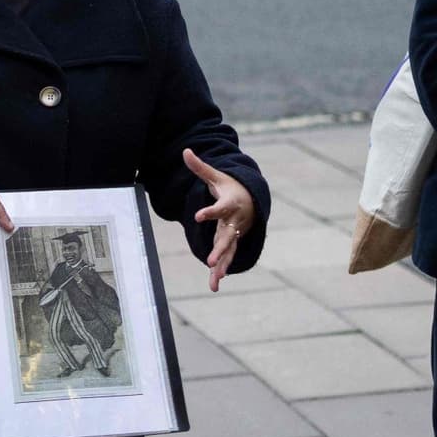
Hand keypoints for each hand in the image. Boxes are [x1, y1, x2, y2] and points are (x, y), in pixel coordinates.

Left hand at [184, 148, 256, 292]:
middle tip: (210, 261)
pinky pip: (227, 258)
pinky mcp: (232, 243)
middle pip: (226, 237)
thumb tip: (185, 150)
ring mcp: (234, 234)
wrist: (252, 200)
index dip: (208, 212)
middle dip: (219, 250)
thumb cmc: (230, 187)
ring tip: (214, 280)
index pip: (218, 209)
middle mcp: (233, 222)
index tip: (197, 216)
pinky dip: (221, 271)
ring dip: (222, 265)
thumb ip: (200, 167)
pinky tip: (214, 285)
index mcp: (228, 205)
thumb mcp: (216, 176)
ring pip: (228, 252)